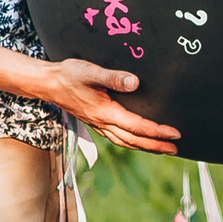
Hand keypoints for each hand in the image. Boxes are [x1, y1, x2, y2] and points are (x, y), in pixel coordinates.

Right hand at [29, 59, 180, 155]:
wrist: (47, 83)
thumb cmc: (69, 76)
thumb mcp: (91, 72)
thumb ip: (114, 78)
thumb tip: (135, 83)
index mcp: (105, 113)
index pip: (138, 126)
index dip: (158, 131)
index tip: (175, 133)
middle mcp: (103, 123)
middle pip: (134, 140)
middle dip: (156, 146)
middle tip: (175, 149)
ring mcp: (98, 125)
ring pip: (125, 142)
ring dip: (144, 147)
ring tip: (161, 149)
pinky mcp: (95, 122)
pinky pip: (117, 138)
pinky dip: (131, 142)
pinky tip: (136, 141)